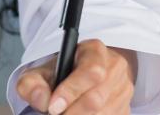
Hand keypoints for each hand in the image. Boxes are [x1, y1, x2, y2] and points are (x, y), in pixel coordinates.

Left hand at [15, 40, 136, 114]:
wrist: (80, 74)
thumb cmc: (62, 72)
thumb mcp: (41, 70)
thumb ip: (32, 83)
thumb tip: (42, 100)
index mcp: (95, 50)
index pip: (91, 71)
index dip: (71, 91)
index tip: (53, 107)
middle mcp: (115, 68)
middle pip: (96, 98)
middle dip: (72, 112)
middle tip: (55, 114)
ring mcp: (124, 90)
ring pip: (104, 113)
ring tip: (65, 112)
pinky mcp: (126, 109)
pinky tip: (78, 113)